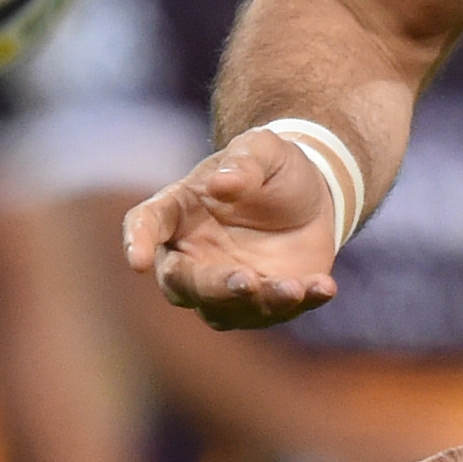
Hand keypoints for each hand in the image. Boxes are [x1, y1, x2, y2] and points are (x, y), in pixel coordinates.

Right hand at [124, 130, 344, 329]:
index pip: (146, 224)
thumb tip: (223, 185)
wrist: (314, 194)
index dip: (138, 242)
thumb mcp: (263, 149)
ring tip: (293, 287)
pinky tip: (324, 287)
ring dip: (259, 303)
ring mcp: (226, 284)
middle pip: (183, 284)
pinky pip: (276, 312)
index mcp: (179, 212)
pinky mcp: (264, 302)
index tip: (138, 261)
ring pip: (226, 310)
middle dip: (213, 287)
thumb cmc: (272, 168)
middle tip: (245, 281)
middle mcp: (193, 256)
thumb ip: (244, 161)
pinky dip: (300, 303)